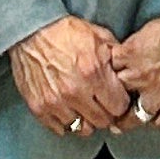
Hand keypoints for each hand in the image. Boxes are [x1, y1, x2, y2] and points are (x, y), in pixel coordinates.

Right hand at [11, 16, 132, 138]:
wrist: (30, 30)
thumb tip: (129, 71)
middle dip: (105, 113)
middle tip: (101, 104)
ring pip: (82, 129)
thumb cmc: (64, 31)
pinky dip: (65, 122)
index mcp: (94, 72)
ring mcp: (56, 102)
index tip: (116, 98)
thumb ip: (116, 56)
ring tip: (83, 107)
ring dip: (85, 120)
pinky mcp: (39, 107)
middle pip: (103, 122)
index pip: (119, 107)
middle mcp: (76, 91)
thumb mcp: (98, 35)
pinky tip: (67, 109)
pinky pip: (60, 129)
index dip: (120, 102)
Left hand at [107, 10, 159, 130]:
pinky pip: (159, 122)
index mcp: (131, 54)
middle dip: (115, 98)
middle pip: (117, 95)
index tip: (109, 81)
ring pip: (134, 116)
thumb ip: (132, 48)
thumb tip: (124, 58)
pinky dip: (154, 120)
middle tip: (112, 103)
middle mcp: (142, 76)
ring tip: (123, 121)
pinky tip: (153, 116)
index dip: (109, 76)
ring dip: (128, 118)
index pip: (108, 71)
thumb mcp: (148, 29)